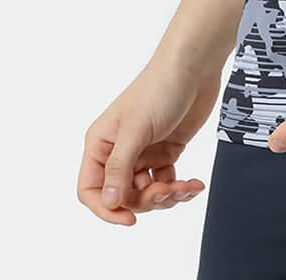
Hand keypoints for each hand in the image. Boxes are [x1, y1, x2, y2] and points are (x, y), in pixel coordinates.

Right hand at [77, 59, 219, 224]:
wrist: (194, 67)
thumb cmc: (159, 89)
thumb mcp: (136, 129)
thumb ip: (120, 167)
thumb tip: (110, 201)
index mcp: (101, 144)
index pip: (90, 189)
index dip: (106, 209)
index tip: (130, 218)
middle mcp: (119, 151)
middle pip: (123, 196)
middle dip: (146, 200)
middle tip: (166, 190)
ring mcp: (143, 152)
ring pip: (146, 193)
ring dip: (167, 197)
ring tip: (185, 187)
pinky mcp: (166, 151)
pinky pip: (167, 183)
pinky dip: (181, 188)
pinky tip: (194, 184)